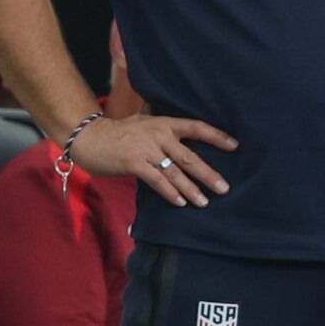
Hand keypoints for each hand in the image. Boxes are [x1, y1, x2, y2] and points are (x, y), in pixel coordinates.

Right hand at [70, 114, 236, 207]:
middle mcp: (159, 134)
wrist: (89, 138)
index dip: (217, 136)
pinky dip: (170, 192)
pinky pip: (157, 180)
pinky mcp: (135, 163)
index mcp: (164, 123)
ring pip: (175, 171)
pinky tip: (181, 202)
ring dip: (192, 189)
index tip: (235, 146)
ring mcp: (147, 149)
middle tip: (225, 188)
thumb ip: (163, 130)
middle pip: (190, 155)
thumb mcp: (144, 122)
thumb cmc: (118, 133)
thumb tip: (184, 139)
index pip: (196, 127)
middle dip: (208, 174)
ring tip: (205, 202)